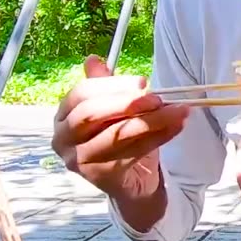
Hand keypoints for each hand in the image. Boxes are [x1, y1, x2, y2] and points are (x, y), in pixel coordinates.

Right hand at [51, 55, 188, 197]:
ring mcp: (78, 160)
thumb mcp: (113, 110)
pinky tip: (176, 126)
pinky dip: (159, 137)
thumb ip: (104, 86)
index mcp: (62, 117)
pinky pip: (133, 151)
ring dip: (152, 120)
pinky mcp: (100, 176)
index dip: (112, 85)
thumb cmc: (119, 140)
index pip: (81, 94)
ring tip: (178, 110)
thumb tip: (93, 59)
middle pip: (91, 113)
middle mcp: (63, 139)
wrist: (131, 181)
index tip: (142, 82)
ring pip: (117, 133)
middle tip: (158, 98)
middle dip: (127, 102)